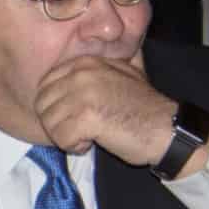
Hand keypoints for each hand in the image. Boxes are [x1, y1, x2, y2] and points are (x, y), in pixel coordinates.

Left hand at [33, 54, 178, 167]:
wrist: (166, 128)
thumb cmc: (143, 106)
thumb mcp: (123, 72)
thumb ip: (99, 66)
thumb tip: (78, 61)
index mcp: (85, 63)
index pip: (44, 84)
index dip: (54, 105)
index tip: (74, 114)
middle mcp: (81, 74)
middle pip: (42, 105)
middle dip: (57, 122)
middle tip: (80, 129)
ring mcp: (83, 94)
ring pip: (49, 124)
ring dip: (66, 136)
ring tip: (90, 134)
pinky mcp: (87, 117)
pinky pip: (61, 139)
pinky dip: (74, 147)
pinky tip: (93, 142)